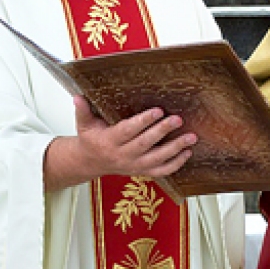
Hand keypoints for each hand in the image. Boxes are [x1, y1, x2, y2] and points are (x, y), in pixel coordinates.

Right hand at [44, 96, 196, 191]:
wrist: (91, 163)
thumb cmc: (90, 140)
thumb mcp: (83, 124)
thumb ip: (82, 110)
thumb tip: (78, 96)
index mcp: (109, 142)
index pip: (128, 131)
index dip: (143, 122)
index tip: (157, 111)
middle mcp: (123, 156)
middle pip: (145, 144)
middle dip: (162, 131)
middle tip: (178, 119)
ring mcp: (134, 166)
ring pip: (157, 159)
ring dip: (175, 149)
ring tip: (191, 137)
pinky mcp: (142, 172)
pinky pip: (161, 171)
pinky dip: (176, 164)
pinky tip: (187, 152)